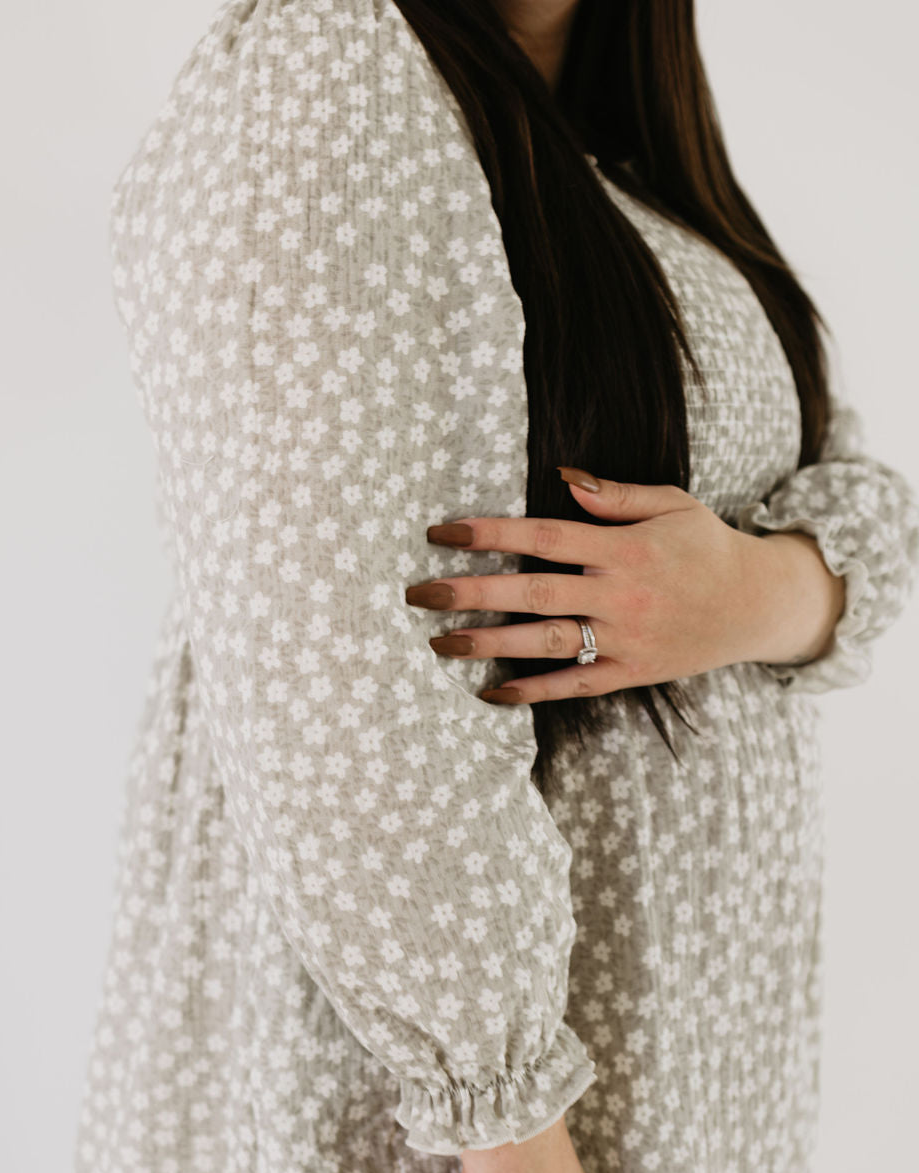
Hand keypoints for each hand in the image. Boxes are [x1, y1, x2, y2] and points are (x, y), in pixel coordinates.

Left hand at [405, 468, 846, 701]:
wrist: (756, 605)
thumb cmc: (705, 546)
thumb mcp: (671, 504)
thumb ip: (615, 495)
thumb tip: (561, 479)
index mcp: (625, 548)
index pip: (543, 537)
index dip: (489, 534)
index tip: (440, 532)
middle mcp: (621, 595)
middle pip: (532, 593)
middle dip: (470, 593)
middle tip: (417, 593)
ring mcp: (626, 638)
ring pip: (546, 642)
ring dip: (489, 645)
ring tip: (438, 643)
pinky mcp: (632, 672)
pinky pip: (575, 685)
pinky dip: (533, 691)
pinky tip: (490, 692)